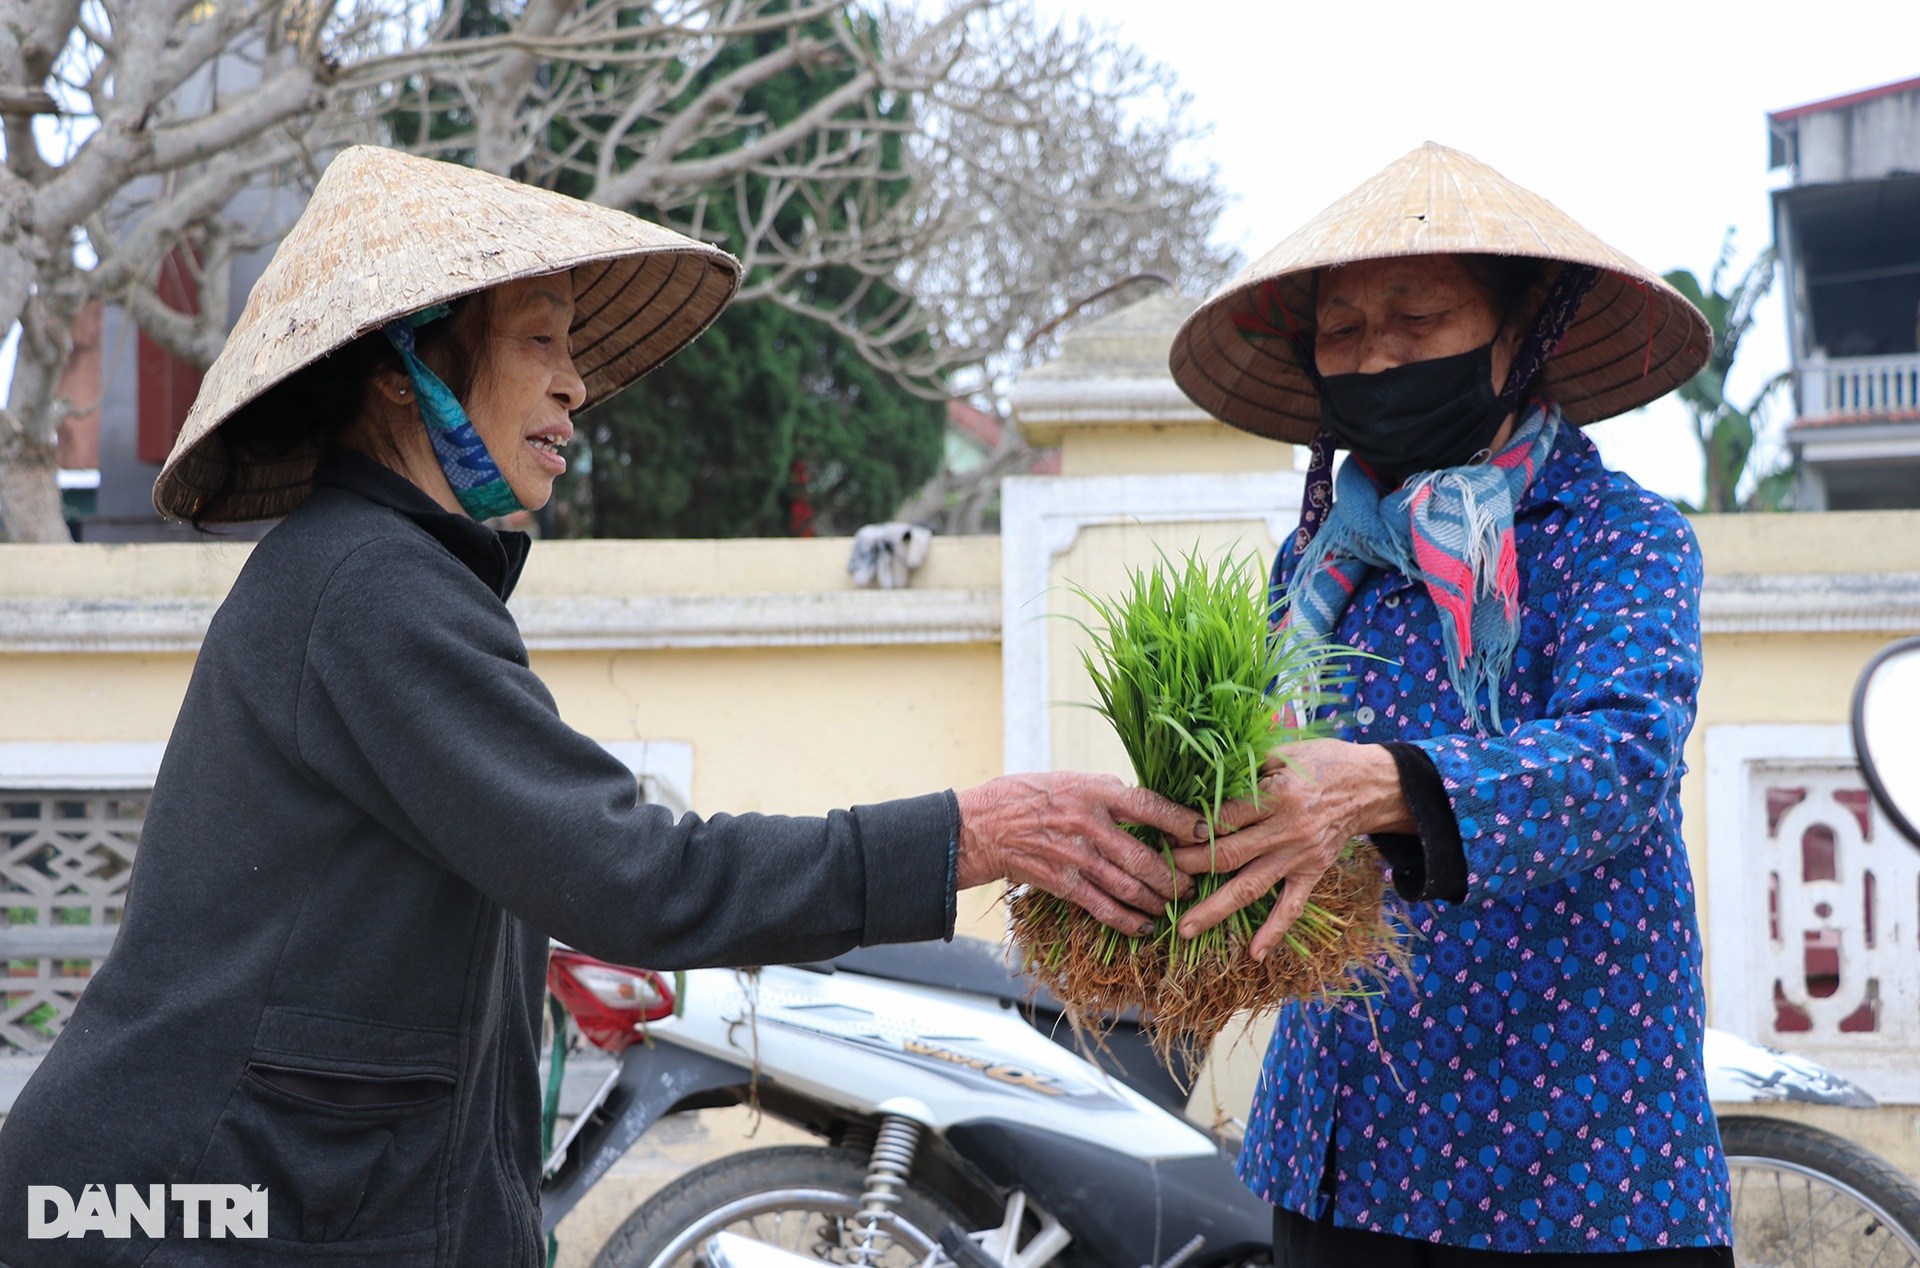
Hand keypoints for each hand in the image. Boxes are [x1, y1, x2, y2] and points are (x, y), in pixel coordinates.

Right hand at [955, 773, 1201, 936]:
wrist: (982, 826)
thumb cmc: (1027, 796)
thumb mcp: (1071, 780)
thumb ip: (1108, 794)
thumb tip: (1145, 807)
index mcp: (1094, 793)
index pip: (1148, 806)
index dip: (1181, 821)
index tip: (1206, 831)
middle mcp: (1089, 825)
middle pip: (1144, 857)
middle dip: (1175, 875)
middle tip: (1193, 882)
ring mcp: (1076, 858)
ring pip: (1129, 888)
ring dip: (1158, 900)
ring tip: (1174, 904)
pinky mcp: (1063, 884)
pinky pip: (1104, 908)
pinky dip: (1129, 921)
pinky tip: (1145, 927)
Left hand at [1170, 740, 1411, 959]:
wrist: (1369, 785)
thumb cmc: (1321, 762)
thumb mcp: (1282, 753)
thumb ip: (1244, 770)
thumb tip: (1199, 779)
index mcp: (1275, 796)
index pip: (1222, 818)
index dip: (1190, 828)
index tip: (1165, 834)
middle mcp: (1286, 830)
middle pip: (1228, 855)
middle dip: (1190, 867)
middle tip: (1161, 876)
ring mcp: (1299, 856)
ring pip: (1250, 887)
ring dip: (1215, 909)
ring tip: (1185, 929)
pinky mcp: (1313, 873)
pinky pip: (1292, 907)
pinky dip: (1274, 931)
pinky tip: (1254, 954)